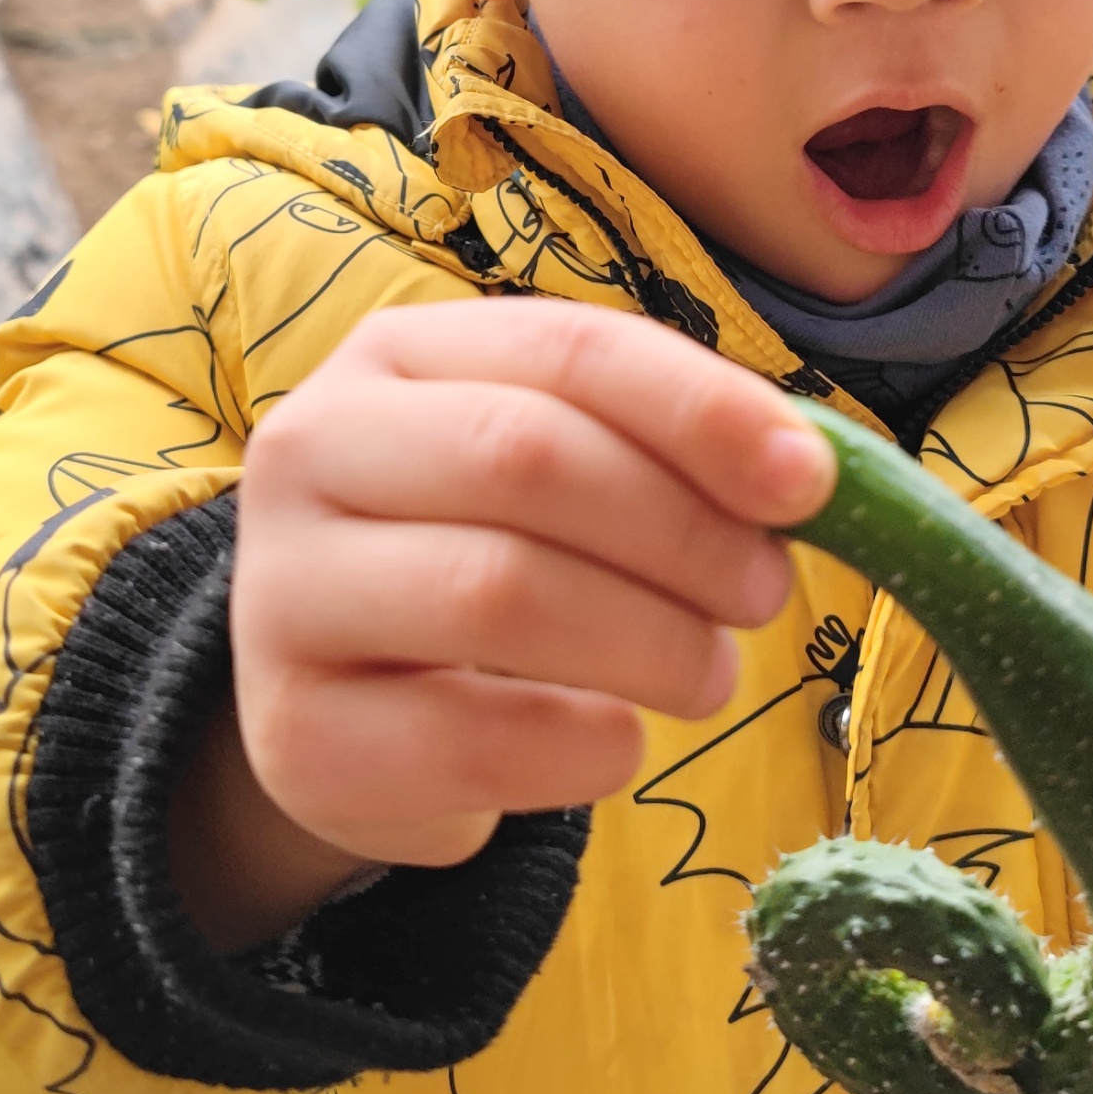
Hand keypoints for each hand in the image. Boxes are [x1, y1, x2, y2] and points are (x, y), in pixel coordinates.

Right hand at [182, 299, 831, 948]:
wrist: (353, 718)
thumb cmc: (485, 562)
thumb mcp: (559, 476)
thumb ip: (664, 451)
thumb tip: (809, 472)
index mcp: (396, 355)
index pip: (566, 348)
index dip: (700, 409)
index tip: (808, 484)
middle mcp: (311, 449)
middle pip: (527, 459)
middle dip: (681, 530)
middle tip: (763, 597)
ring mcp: (282, 592)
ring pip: (497, 591)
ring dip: (649, 640)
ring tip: (710, 674)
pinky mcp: (294, 733)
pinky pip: (468, 737)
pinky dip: (581, 745)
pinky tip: (620, 742)